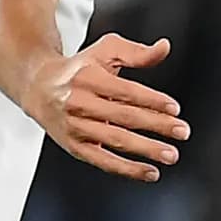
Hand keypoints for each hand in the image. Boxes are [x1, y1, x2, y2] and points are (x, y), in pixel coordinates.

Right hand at [27, 34, 187, 181]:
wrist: (38, 87)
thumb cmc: (78, 69)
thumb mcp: (104, 51)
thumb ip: (136, 52)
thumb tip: (164, 48)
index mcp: (88, 77)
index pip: (126, 91)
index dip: (152, 100)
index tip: (174, 108)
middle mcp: (79, 102)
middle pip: (124, 116)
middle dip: (157, 125)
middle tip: (182, 132)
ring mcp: (76, 127)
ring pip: (116, 140)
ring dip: (146, 149)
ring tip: (171, 154)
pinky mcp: (74, 146)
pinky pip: (103, 161)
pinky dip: (127, 169)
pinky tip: (149, 172)